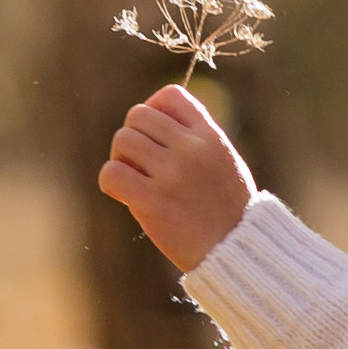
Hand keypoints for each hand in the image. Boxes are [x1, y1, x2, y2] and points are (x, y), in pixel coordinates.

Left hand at [98, 85, 254, 271]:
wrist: (236, 253)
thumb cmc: (229, 212)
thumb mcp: (226, 163)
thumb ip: (198, 140)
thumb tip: (160, 120)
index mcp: (210, 136)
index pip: (171, 95)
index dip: (154, 109)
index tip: (154, 135)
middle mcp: (191, 149)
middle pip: (138, 115)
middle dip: (132, 136)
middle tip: (138, 163)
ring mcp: (171, 174)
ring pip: (122, 140)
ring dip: (120, 159)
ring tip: (133, 180)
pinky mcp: (152, 201)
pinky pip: (112, 173)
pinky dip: (111, 183)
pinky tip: (125, 196)